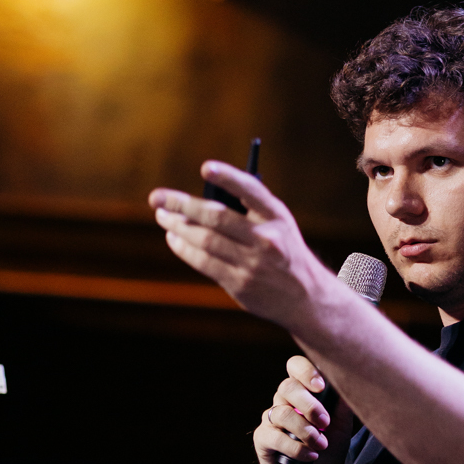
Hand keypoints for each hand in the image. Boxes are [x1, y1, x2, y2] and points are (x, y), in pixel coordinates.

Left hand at [148, 163, 328, 328]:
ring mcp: (253, 263)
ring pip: (205, 240)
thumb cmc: (282, 249)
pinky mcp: (240, 284)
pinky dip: (183, 248)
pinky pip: (203, 262)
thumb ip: (246, 209)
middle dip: (181, 205)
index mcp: (277, 216)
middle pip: (216, 217)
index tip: (205, 168)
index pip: (250, 190)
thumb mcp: (277, 224)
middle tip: (157, 197)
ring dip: (177, 226)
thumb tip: (195, 203)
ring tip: (163, 216)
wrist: (305, 295)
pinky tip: (174, 238)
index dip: (227, 178)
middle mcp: (266, 238)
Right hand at [254, 355, 355, 463]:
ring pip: (282, 413)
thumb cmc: (328, 444)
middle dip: (309, 405)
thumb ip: (343, 405)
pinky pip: (276, 437)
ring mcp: (271, 417)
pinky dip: (296, 448)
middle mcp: (284, 399)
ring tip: (321, 444)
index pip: (295, 366)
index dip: (305, 371)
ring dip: (305, 431)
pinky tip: (310, 455)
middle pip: (287, 387)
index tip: (320, 387)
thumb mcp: (342, 425)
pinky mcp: (262, 437)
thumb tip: (350, 383)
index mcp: (302, 389)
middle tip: (325, 423)